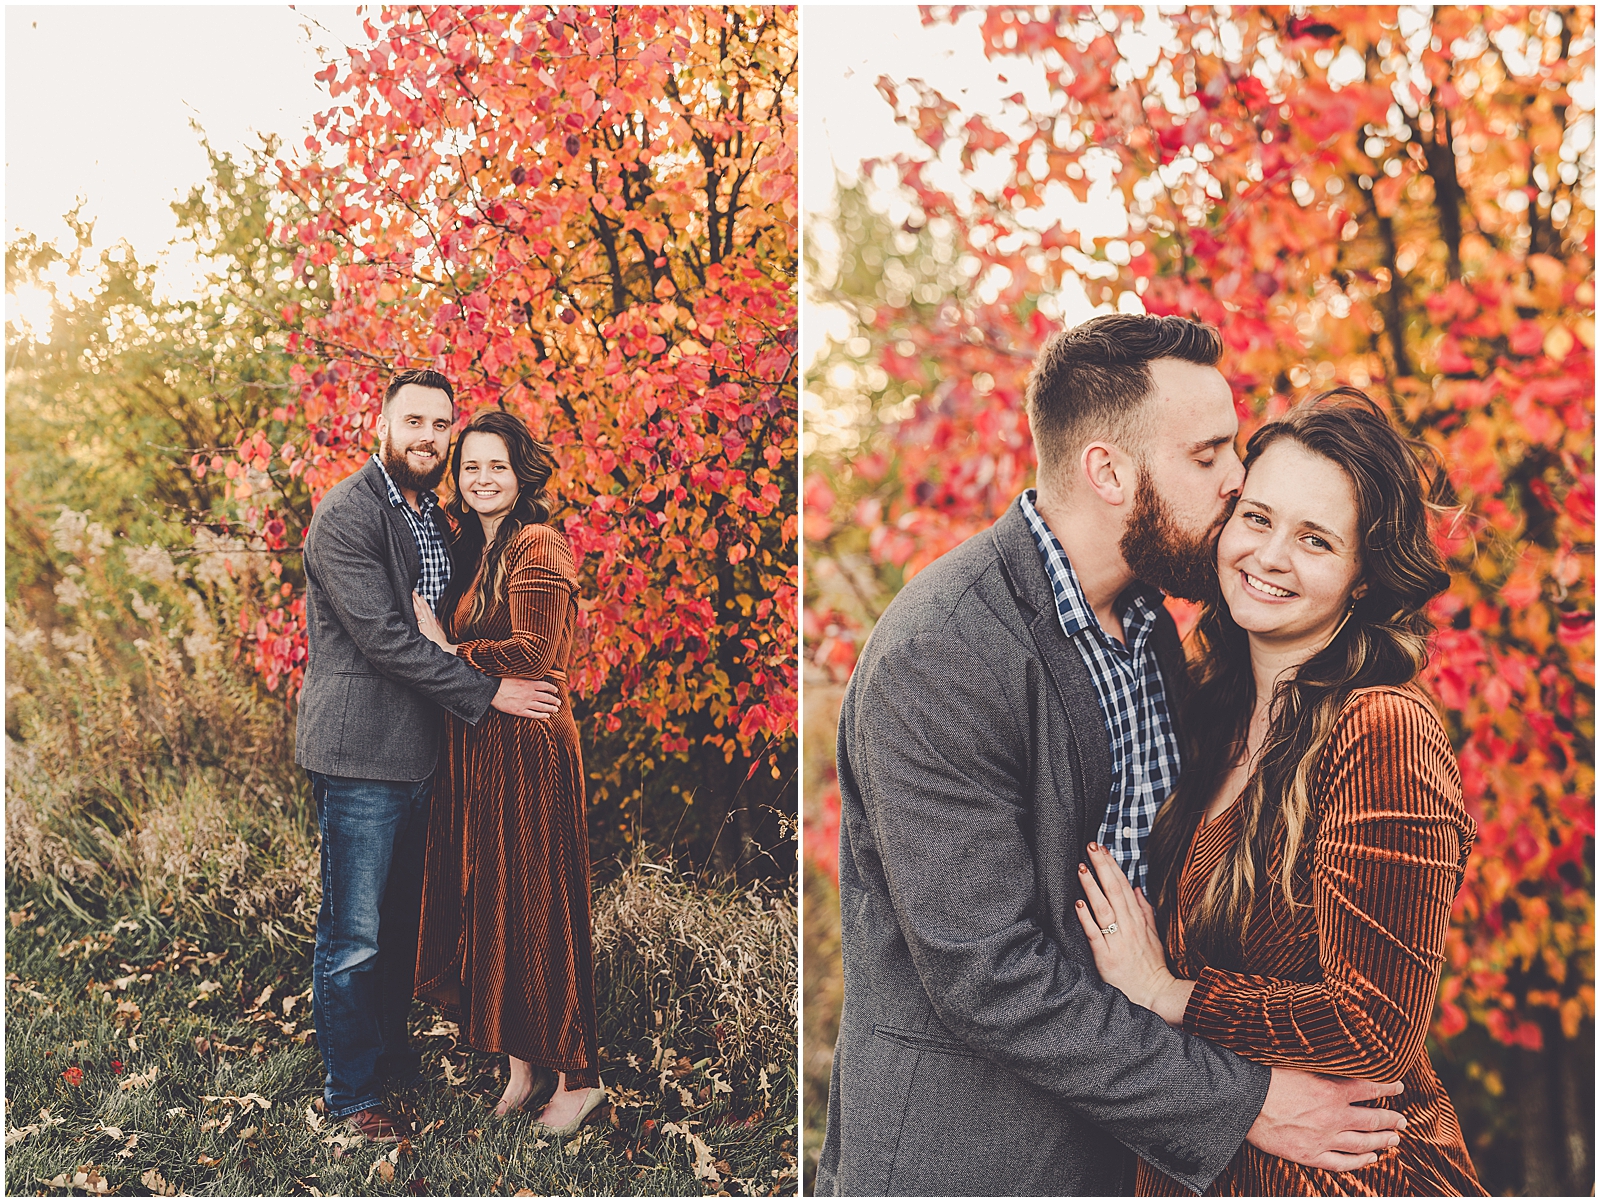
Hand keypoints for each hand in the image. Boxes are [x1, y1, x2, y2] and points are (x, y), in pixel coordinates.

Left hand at [412, 591, 455, 653]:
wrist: (443, 649)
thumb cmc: (441, 643)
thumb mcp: (441, 632)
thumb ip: (437, 624)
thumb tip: (436, 619)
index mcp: (433, 622)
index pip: (428, 609)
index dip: (424, 602)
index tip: (420, 596)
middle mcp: (429, 623)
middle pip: (423, 608)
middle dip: (418, 600)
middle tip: (413, 592)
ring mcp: (425, 627)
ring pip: (420, 613)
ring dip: (415, 604)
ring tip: (411, 597)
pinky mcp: (422, 632)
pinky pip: (418, 622)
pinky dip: (415, 615)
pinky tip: (411, 610)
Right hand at [490, 676, 561, 719]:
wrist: (491, 690)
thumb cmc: (501, 681)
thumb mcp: (515, 675)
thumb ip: (525, 677)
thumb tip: (532, 677)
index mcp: (529, 684)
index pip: (545, 686)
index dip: (552, 688)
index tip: (556, 691)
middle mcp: (530, 694)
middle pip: (546, 697)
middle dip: (553, 700)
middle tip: (558, 703)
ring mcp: (525, 703)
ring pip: (542, 707)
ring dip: (550, 708)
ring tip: (555, 710)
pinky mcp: (519, 711)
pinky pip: (533, 715)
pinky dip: (541, 716)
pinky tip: (546, 716)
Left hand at [1074, 842, 1192, 1022]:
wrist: (1154, 993)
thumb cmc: (1151, 965)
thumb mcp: (1153, 934)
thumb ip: (1145, 910)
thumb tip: (1137, 888)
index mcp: (1138, 919)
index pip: (1123, 886)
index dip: (1112, 866)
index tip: (1101, 848)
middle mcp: (1129, 926)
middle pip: (1114, 890)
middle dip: (1102, 867)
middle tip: (1090, 846)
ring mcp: (1118, 941)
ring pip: (1104, 908)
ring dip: (1092, 887)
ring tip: (1081, 868)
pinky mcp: (1107, 957)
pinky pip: (1096, 935)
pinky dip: (1087, 919)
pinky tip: (1078, 904)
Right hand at [1247, 1067, 1405, 1171]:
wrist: (1242, 1101)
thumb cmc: (1265, 1077)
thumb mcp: (1297, 1062)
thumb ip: (1322, 1063)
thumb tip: (1339, 1054)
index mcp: (1331, 1090)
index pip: (1370, 1088)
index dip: (1388, 1088)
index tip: (1398, 1087)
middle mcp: (1333, 1116)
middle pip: (1372, 1120)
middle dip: (1391, 1120)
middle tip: (1402, 1120)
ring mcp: (1323, 1138)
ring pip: (1363, 1144)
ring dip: (1382, 1141)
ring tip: (1394, 1139)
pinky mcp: (1310, 1155)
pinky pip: (1343, 1162)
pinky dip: (1361, 1162)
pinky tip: (1372, 1159)